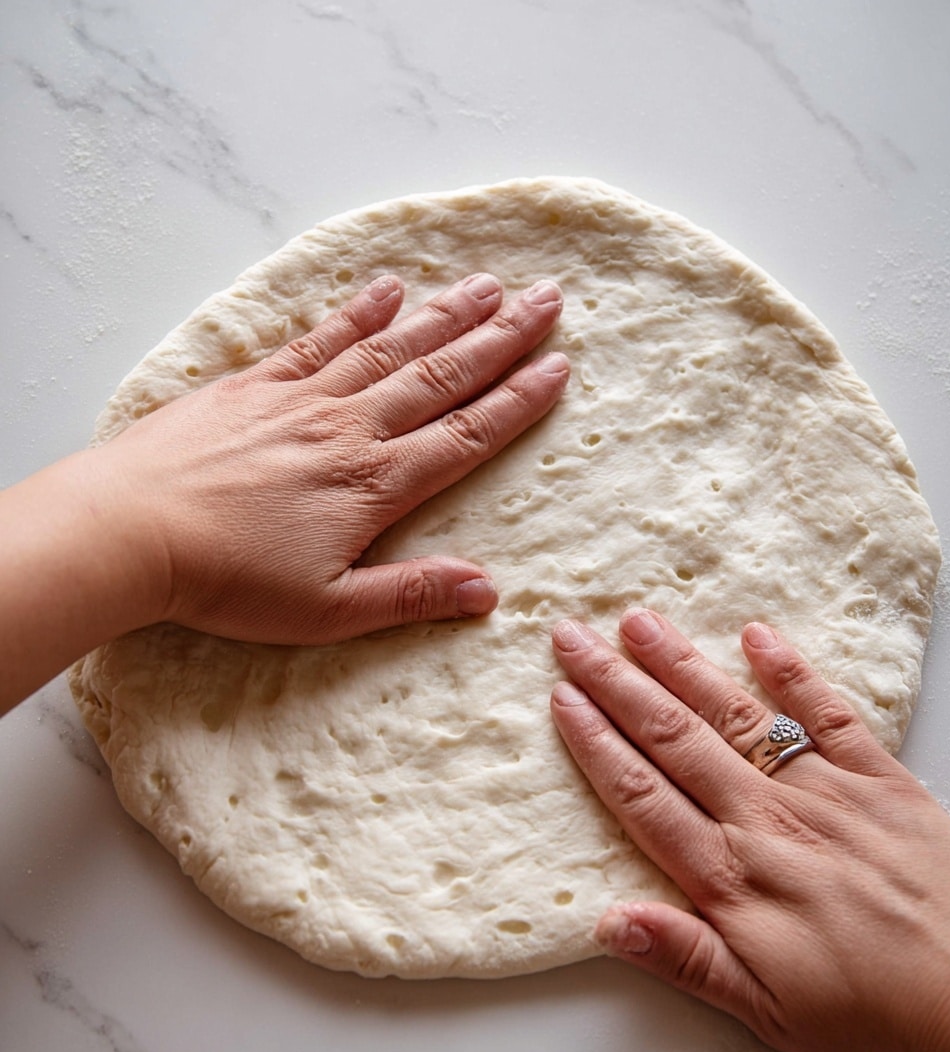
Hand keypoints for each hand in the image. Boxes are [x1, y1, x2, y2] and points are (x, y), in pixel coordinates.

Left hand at [101, 272, 567, 642]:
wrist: (132, 531)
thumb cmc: (227, 581)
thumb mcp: (327, 611)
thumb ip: (409, 594)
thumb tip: (489, 590)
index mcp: (374, 485)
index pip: (465, 434)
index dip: (517, 400)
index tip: (558, 366)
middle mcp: (350, 429)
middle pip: (441, 376)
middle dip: (500, 338)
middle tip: (548, 300)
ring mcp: (302, 400)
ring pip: (391, 348)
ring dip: (445, 315)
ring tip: (489, 285)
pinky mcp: (255, 386)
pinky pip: (319, 340)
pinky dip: (358, 313)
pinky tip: (387, 288)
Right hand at [550, 610, 949, 1051]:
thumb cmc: (876, 1017)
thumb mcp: (768, 1012)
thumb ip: (686, 957)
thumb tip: (607, 922)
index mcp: (734, 877)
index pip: (644, 795)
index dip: (596, 743)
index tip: (562, 698)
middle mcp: (769, 820)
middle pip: (675, 739)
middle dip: (617, 684)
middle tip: (572, 637)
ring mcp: (826, 792)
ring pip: (737, 715)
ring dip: (682, 665)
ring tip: (638, 623)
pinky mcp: (883, 781)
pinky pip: (829, 714)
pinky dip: (793, 672)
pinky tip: (758, 636)